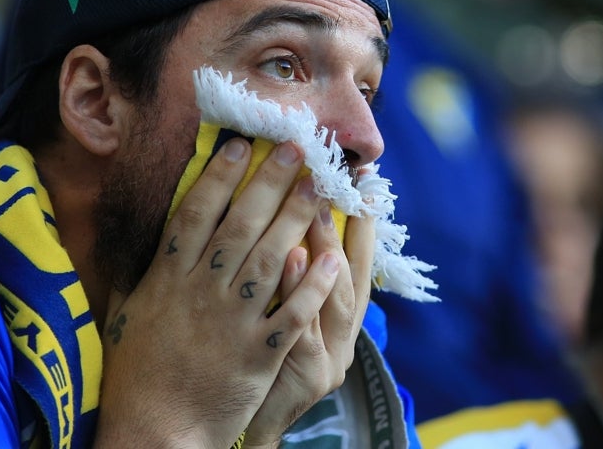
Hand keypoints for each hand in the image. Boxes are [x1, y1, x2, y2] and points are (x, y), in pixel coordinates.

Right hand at [93, 138, 344, 447]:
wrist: (153, 432)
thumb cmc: (136, 375)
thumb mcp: (126, 314)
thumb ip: (139, 271)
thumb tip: (139, 232)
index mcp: (167, 279)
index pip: (196, 215)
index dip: (219, 177)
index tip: (241, 146)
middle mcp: (201, 293)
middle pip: (241, 226)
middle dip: (270, 183)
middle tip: (296, 150)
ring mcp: (232, 323)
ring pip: (271, 259)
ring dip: (297, 220)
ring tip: (319, 188)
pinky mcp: (258, 354)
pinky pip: (291, 313)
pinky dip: (313, 285)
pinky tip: (332, 258)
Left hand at [242, 181, 375, 445]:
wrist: (238, 429)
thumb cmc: (255, 363)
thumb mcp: (283, 319)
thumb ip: (289, 274)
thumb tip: (287, 215)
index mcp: (341, 322)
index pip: (360, 263)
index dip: (363, 222)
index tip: (359, 179)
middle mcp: (341, 339)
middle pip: (347, 274)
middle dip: (338, 224)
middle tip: (324, 178)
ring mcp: (323, 359)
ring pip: (330, 298)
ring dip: (322, 247)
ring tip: (311, 204)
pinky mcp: (297, 376)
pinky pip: (297, 327)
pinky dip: (296, 292)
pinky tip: (290, 258)